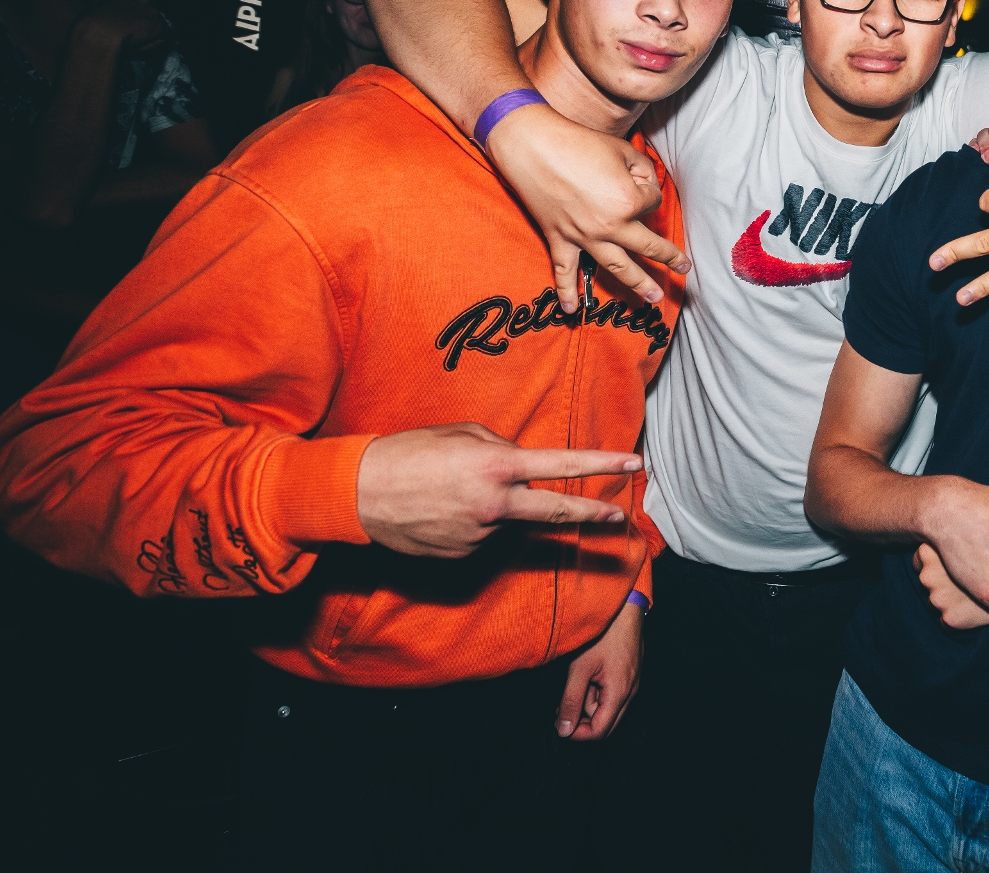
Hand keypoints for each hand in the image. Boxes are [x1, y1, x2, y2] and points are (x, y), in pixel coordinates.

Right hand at [78, 0, 169, 52]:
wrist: (98, 33)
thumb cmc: (89, 23)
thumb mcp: (97, 8)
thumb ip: (110, 9)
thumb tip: (111, 16)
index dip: (137, 9)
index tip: (131, 19)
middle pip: (152, 7)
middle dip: (147, 18)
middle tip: (137, 31)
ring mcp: (152, 11)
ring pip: (160, 22)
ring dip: (153, 31)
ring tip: (138, 41)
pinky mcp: (158, 26)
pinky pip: (166, 36)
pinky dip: (159, 43)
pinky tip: (145, 48)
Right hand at [354, 423, 639, 558]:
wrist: (356, 495)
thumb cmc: (407, 453)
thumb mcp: (459, 433)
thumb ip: (500, 447)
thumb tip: (523, 466)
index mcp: (496, 464)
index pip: (562, 464)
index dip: (601, 463)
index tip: (632, 462)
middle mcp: (495, 503)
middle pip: (556, 511)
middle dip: (591, 514)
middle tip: (617, 517)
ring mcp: (480, 534)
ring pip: (509, 520)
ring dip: (499, 508)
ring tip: (455, 492)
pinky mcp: (463, 556)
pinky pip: (483, 537)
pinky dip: (474, 524)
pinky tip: (445, 513)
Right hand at [485, 102, 688, 311]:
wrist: (533, 145)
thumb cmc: (580, 143)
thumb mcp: (623, 150)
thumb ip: (643, 171)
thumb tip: (646, 187)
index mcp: (629, 202)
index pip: (652, 204)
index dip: (647, 189)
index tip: (633, 177)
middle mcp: (610, 225)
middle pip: (647, 247)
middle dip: (667, 260)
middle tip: (682, 272)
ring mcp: (583, 236)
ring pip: (616, 268)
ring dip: (636, 285)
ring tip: (651, 299)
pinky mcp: (558, 238)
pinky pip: (564, 271)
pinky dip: (567, 292)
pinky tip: (571, 311)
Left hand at [558, 597, 641, 738]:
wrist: (624, 608)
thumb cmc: (603, 634)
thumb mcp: (580, 668)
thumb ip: (571, 701)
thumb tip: (564, 731)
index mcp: (619, 694)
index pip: (599, 732)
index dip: (577, 734)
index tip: (559, 724)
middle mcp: (630, 693)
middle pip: (605, 726)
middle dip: (582, 722)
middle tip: (561, 710)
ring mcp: (632, 684)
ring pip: (607, 710)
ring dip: (587, 705)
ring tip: (572, 685)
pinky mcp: (629, 676)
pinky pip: (612, 696)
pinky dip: (595, 694)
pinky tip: (584, 678)